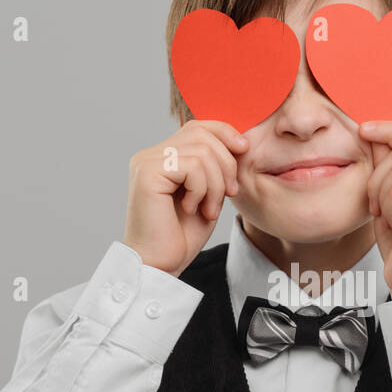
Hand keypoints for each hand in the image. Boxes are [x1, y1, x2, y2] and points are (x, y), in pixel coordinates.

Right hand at [122, 120, 247, 276]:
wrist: (161, 265)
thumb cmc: (182, 235)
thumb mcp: (208, 193)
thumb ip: (215, 166)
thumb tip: (239, 140)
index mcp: (164, 156)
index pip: (199, 126)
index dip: (226, 133)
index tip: (244, 151)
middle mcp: (151, 154)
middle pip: (203, 134)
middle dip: (226, 164)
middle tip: (227, 194)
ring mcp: (147, 162)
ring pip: (202, 151)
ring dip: (215, 184)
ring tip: (208, 209)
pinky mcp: (147, 173)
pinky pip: (191, 166)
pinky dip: (202, 190)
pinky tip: (193, 209)